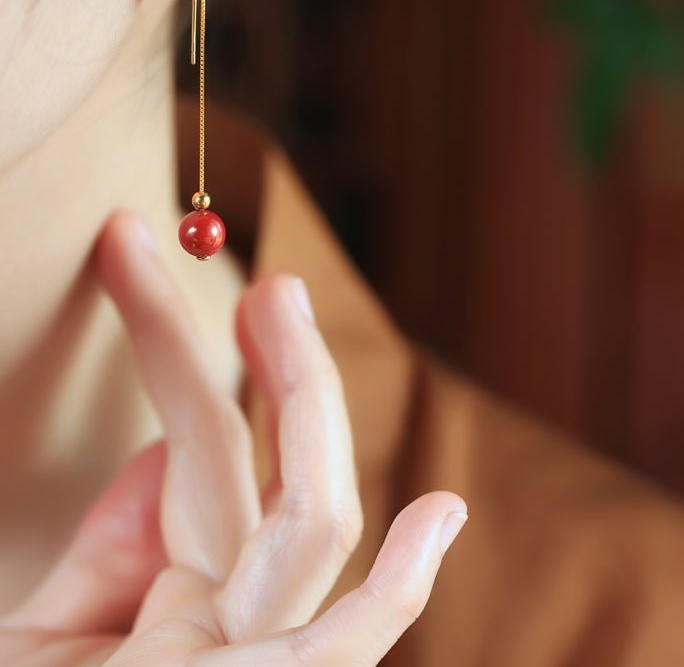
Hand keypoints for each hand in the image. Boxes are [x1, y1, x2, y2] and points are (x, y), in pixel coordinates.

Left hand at [0, 210, 467, 664]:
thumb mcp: (36, 644)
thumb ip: (108, 560)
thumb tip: (163, 452)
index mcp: (179, 612)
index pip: (198, 453)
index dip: (167, 354)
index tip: (124, 260)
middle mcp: (233, 636)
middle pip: (266, 466)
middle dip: (262, 364)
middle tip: (249, 270)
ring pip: (308, 524)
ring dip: (300, 403)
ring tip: (273, 302)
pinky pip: (342, 652)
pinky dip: (397, 591)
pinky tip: (438, 517)